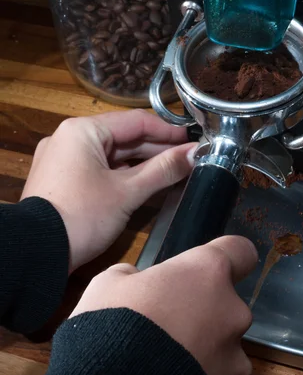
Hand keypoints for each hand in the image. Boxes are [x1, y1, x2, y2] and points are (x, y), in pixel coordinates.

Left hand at [21, 110, 195, 271]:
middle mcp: (70, 138)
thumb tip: (194, 154)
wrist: (37, 253)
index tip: (192, 140)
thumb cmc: (83, 216)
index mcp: (82, 131)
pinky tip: (146, 182)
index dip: (167, 131)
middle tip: (188, 158)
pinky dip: (122, 174)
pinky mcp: (62, 179)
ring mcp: (63, 159)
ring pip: (111, 155)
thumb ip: (163, 170)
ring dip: (141, 163)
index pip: (135, 122)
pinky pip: (99, 169)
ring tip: (173, 170)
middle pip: (122, 137)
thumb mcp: (127, 192)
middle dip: (156, 149)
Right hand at [70, 235, 257, 374]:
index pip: (240, 252)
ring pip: (224, 354)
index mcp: (207, 274)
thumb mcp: (108, 284)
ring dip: (202, 359)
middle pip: (225, 308)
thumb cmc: (110, 327)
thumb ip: (136, 278)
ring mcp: (236, 363)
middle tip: (164, 333)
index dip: (228, 257)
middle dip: (202, 318)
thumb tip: (139, 285)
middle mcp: (232, 314)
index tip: (210, 270)